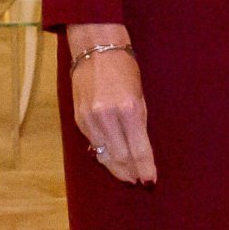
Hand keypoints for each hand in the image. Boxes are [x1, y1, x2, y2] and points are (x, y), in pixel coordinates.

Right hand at [67, 26, 156, 184]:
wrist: (96, 49)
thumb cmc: (124, 69)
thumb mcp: (140, 96)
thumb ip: (139, 124)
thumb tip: (141, 153)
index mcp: (129, 109)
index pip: (138, 149)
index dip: (145, 168)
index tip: (150, 180)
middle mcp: (107, 116)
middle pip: (120, 157)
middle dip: (131, 172)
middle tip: (139, 181)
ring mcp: (89, 119)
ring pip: (103, 155)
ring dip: (117, 169)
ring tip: (127, 177)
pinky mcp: (78, 119)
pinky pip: (93, 144)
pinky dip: (103, 154)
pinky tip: (111, 160)